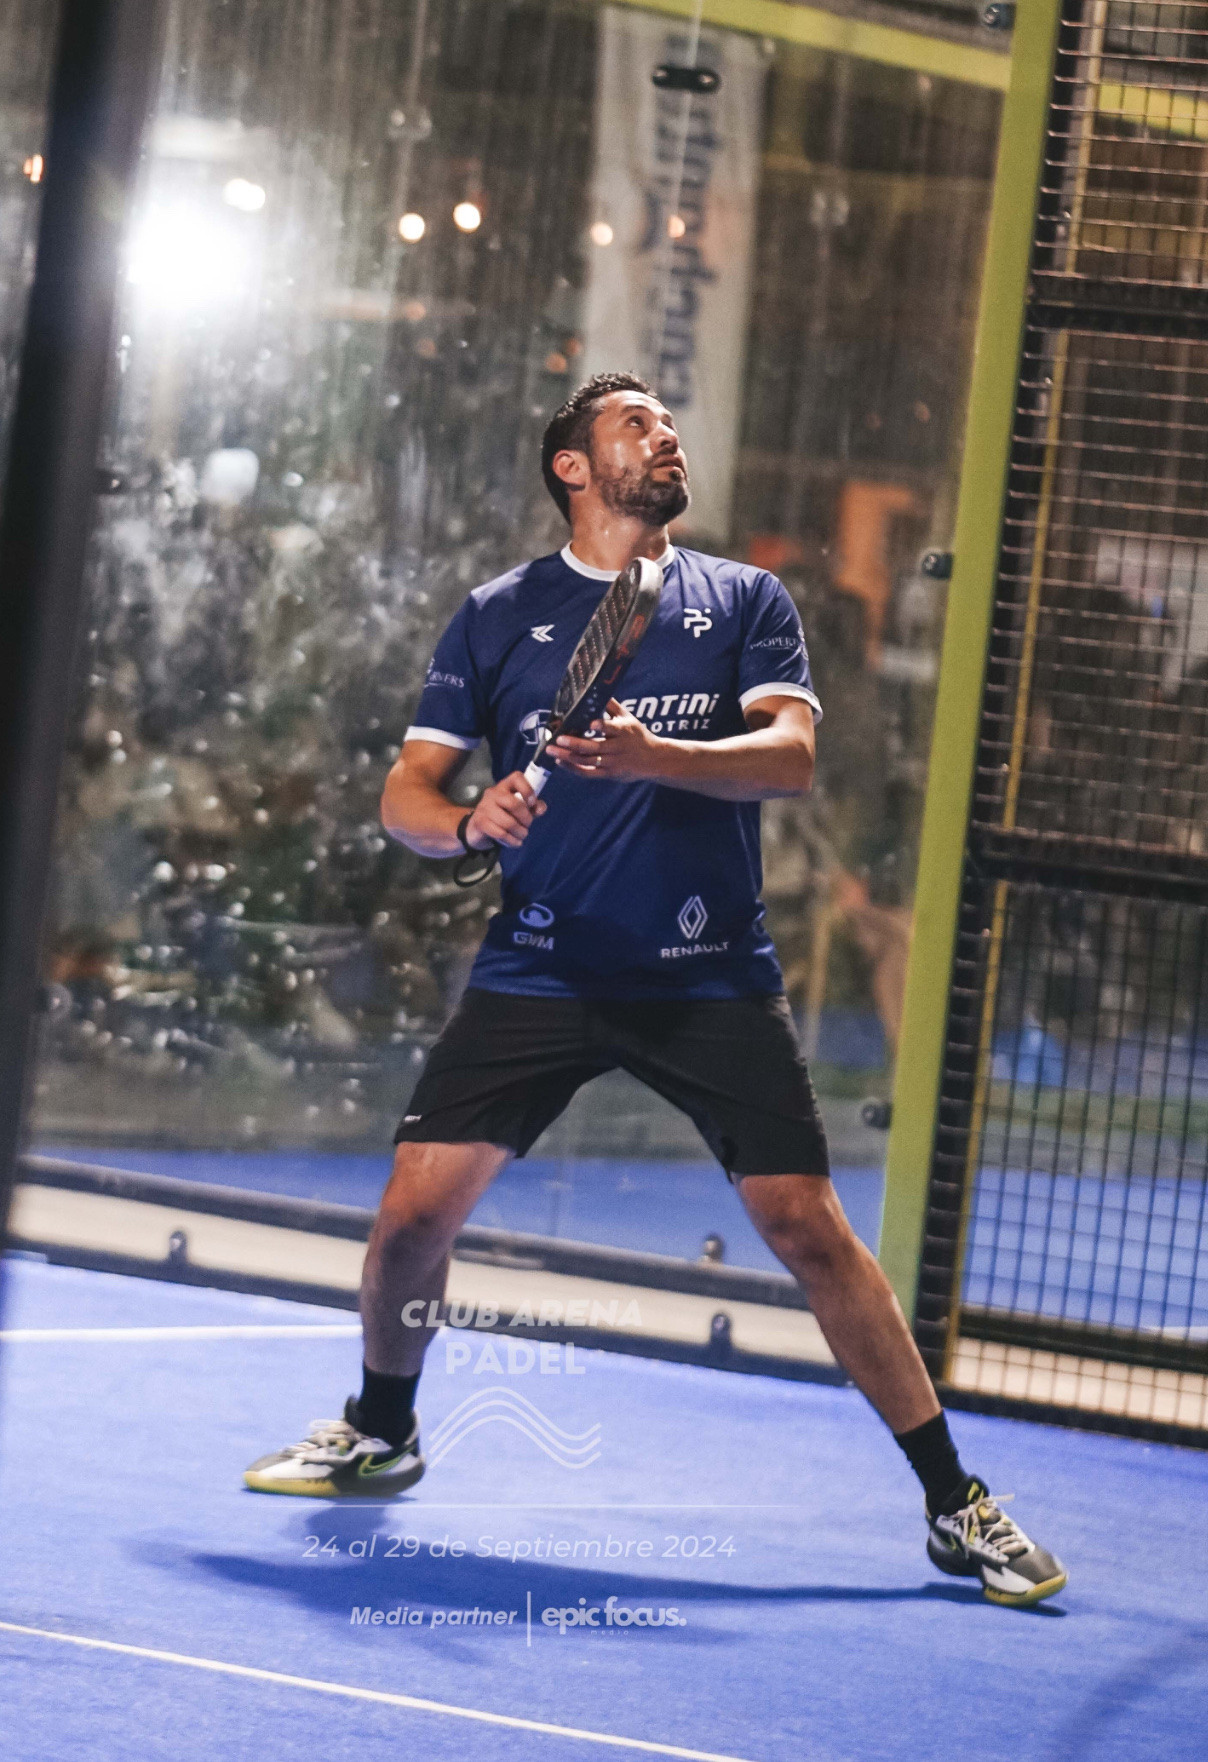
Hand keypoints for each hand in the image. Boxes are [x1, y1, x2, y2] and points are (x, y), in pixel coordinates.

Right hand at [464, 772, 546, 848]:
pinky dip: (512, 841)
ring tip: (522, 835)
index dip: (528, 790)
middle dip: (526, 819)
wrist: (476, 828)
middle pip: (514, 804)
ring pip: (509, 823)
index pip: (517, 777)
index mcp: (505, 786)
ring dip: (520, 833)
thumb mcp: (519, 810)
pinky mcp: (481, 822)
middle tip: (527, 825)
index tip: (532, 803)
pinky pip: (501, 834)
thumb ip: (532, 807)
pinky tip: (515, 842)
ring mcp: (485, 807)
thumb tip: (541, 808)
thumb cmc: (502, 815)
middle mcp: (493, 793)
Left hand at [551, 699, 666, 783]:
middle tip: (558, 739)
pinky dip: (574, 768)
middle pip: (594, 747)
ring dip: (568, 756)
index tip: (591, 723)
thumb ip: (612, 706)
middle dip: (574, 744)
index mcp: (623, 731)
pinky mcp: (609, 774)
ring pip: (588, 761)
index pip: (612, 728)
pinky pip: (589, 773)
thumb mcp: (629, 718)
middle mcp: (617, 748)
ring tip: (552, 751)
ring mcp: (613, 763)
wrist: (654, 760)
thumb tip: (599, 688)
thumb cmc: (638, 736)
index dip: (601, 726)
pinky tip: (561, 761)